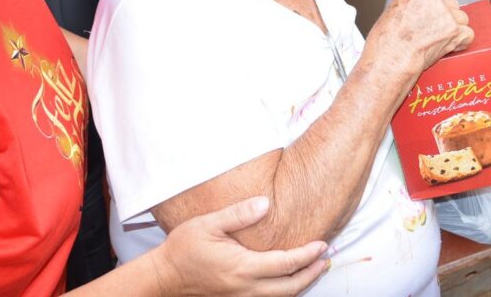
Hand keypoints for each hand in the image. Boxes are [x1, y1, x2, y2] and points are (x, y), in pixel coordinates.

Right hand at [154, 196, 328, 295]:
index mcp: (242, 268)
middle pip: (290, 287)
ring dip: (301, 284)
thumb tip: (265, 203)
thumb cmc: (184, 248)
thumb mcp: (209, 223)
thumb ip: (239, 214)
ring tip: (315, 269)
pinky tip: (288, 279)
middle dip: (311, 274)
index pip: (285, 264)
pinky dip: (284, 291)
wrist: (163, 277)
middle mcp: (245, 288)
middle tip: (326, 259)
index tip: (322, 245)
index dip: (307, 255)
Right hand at [367, 0, 473, 78]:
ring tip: (438, 40)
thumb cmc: (386, 42)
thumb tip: (427, 7)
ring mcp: (445, 14)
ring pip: (462, 18)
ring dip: (454, 30)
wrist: (390, 60)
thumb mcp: (395, 10)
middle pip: (453, 3)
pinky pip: (468, 34)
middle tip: (434, 30)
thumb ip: (415, 3)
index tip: (442, 0)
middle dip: (448, 16)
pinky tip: (448, 46)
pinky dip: (461, 42)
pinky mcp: (454, 31)